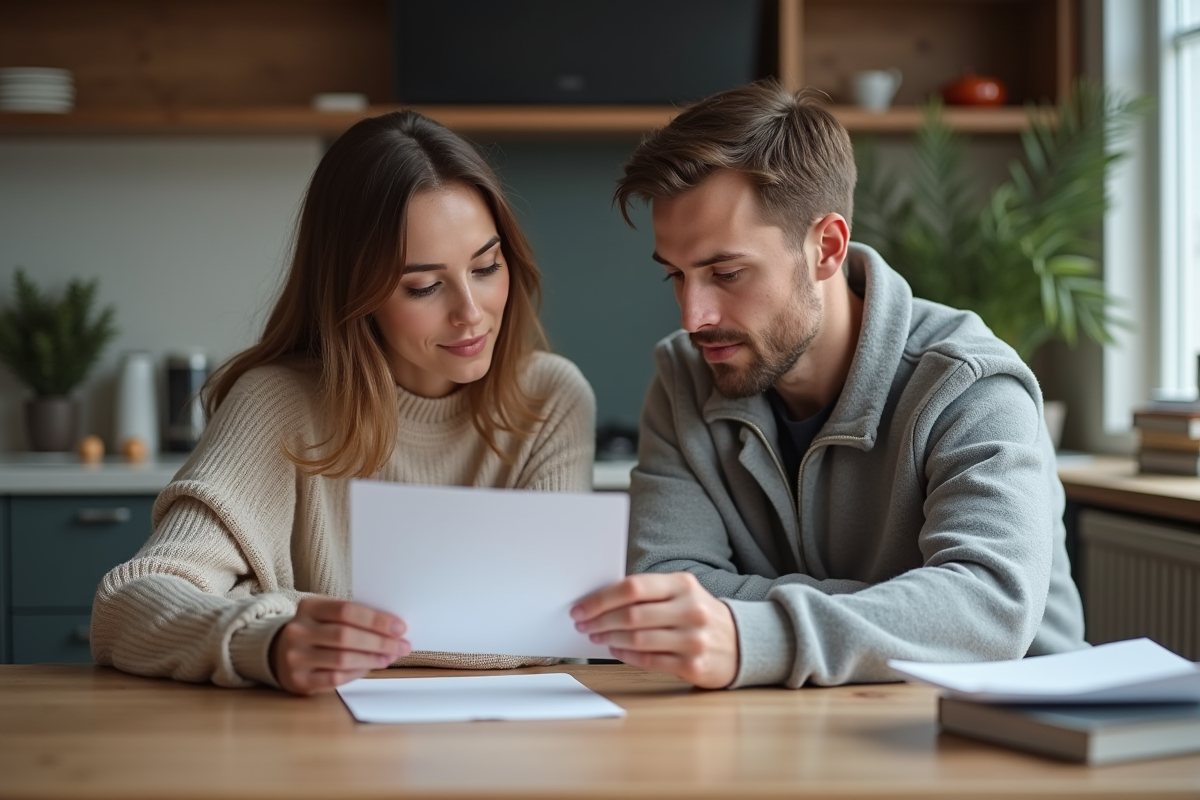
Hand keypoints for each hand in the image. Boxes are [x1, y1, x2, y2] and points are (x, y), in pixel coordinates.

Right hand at [270, 597, 410, 694]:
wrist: (278, 652)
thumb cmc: (315, 630)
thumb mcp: (326, 615)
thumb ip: (353, 618)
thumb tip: (393, 630)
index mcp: (309, 607)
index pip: (347, 610)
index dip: (376, 620)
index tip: (400, 627)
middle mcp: (298, 631)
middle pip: (346, 636)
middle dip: (380, 642)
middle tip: (402, 645)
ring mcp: (296, 657)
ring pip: (342, 659)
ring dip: (372, 659)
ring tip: (390, 657)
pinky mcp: (299, 680)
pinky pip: (335, 678)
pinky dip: (358, 672)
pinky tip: (371, 667)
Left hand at [571, 573, 737, 688]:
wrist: (743, 643)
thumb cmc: (699, 615)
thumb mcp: (682, 593)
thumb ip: (648, 594)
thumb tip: (601, 601)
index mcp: (684, 584)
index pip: (633, 587)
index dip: (601, 599)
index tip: (581, 607)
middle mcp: (691, 610)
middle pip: (631, 615)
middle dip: (599, 620)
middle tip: (583, 624)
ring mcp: (694, 640)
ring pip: (637, 639)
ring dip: (609, 638)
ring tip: (596, 636)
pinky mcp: (694, 666)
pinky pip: (649, 661)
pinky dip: (626, 655)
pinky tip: (615, 649)